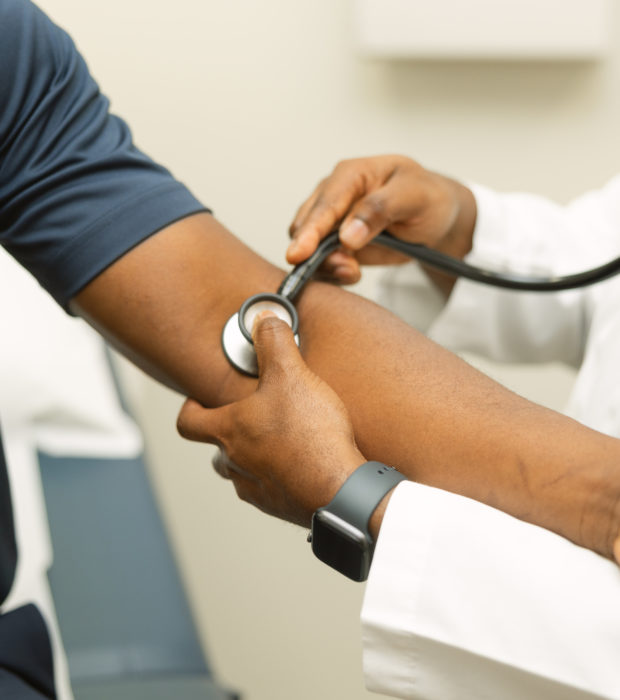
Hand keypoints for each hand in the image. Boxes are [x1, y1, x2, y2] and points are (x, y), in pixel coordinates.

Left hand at [176, 312, 365, 526]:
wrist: (338, 490)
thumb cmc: (310, 437)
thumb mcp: (291, 375)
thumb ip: (274, 343)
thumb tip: (264, 319)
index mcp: (229, 431)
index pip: (188, 422)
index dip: (191, 408)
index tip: (199, 400)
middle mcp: (236, 463)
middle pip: (217, 449)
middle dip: (230, 432)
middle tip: (252, 415)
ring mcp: (257, 489)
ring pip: (242, 472)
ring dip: (254, 456)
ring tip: (279, 439)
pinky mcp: (281, 506)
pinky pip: (271, 490)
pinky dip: (280, 476)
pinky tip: (303, 463)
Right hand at [287, 155, 476, 289]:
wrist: (434, 216)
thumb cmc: (426, 198)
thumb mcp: (414, 197)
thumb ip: (380, 210)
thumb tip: (347, 235)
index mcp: (351, 174)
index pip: (325, 204)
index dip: (310, 231)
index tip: (299, 254)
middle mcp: (333, 195)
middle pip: (306, 227)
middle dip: (317, 253)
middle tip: (348, 269)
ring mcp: (330, 220)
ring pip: (308, 247)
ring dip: (326, 265)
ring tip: (354, 272)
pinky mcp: (333, 242)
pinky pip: (319, 261)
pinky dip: (330, 272)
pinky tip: (351, 274)